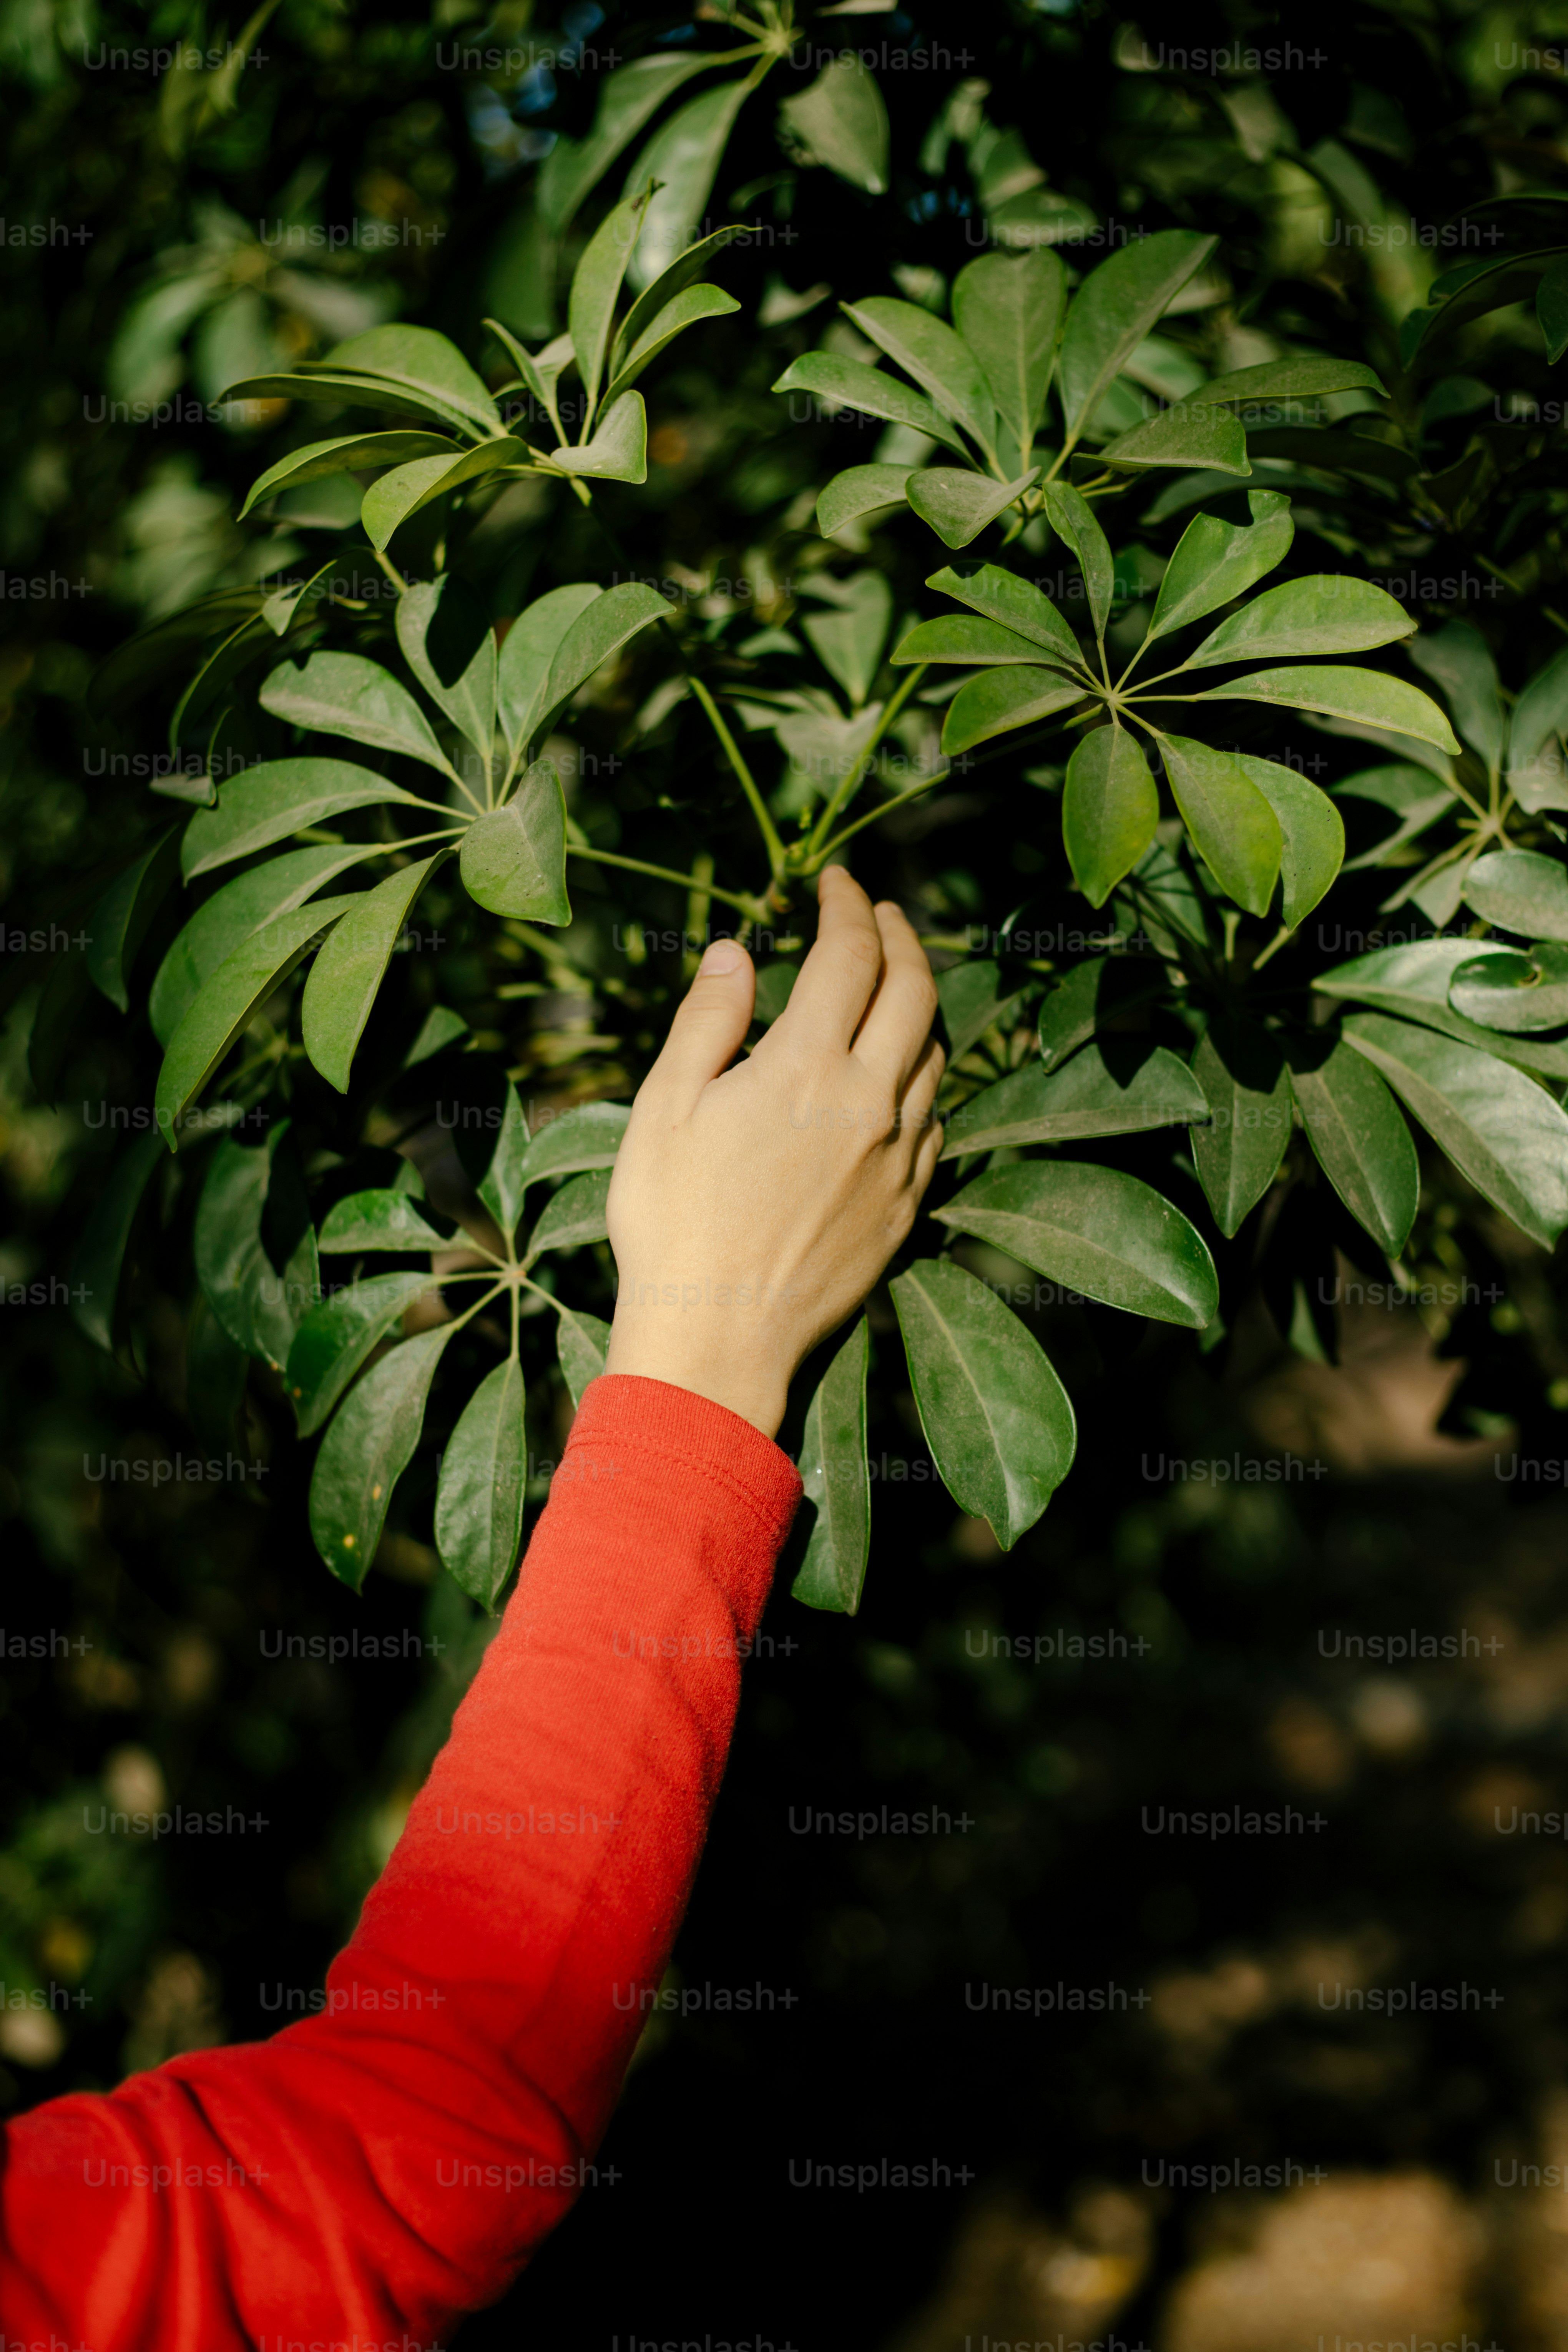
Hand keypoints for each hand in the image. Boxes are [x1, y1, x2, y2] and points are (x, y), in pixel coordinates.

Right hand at [604, 867, 945, 1437]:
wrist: (717, 1337)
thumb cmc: (673, 1222)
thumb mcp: (666, 1107)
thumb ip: (709, 1020)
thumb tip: (738, 951)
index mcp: (807, 1067)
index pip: (850, 954)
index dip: (847, 904)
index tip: (835, 882)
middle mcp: (870, 1103)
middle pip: (916, 991)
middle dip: (902, 937)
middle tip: (882, 913)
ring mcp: (897, 1157)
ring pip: (934, 1054)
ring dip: (919, 1005)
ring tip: (893, 985)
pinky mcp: (907, 1205)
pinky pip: (933, 1122)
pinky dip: (920, 1080)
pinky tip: (897, 1078)